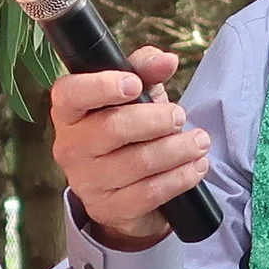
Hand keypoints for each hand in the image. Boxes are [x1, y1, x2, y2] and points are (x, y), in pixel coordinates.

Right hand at [47, 47, 210, 248]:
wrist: (124, 189)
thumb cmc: (126, 130)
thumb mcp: (135, 95)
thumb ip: (145, 70)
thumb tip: (167, 60)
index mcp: (69, 112)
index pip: (70, 94)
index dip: (101, 87)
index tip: (134, 85)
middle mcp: (69, 147)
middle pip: (112, 128)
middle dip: (156, 120)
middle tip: (180, 116)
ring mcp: (86, 181)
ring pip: (137, 162)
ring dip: (177, 150)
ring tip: (199, 142)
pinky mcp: (108, 208)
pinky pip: (150, 192)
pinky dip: (180, 178)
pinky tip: (196, 167)